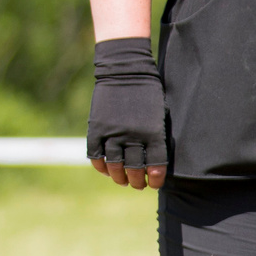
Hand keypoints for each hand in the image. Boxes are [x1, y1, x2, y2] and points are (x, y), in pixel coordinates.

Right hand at [87, 37, 167, 188]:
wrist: (125, 70)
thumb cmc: (148, 92)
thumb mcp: (160, 114)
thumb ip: (157, 137)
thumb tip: (154, 162)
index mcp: (153, 132)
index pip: (156, 165)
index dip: (156, 179)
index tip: (154, 184)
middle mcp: (133, 135)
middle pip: (135, 169)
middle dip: (137, 181)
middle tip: (138, 185)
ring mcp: (113, 132)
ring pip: (114, 166)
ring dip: (119, 177)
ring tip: (123, 181)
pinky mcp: (97, 128)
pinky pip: (96, 155)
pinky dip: (100, 166)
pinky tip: (106, 171)